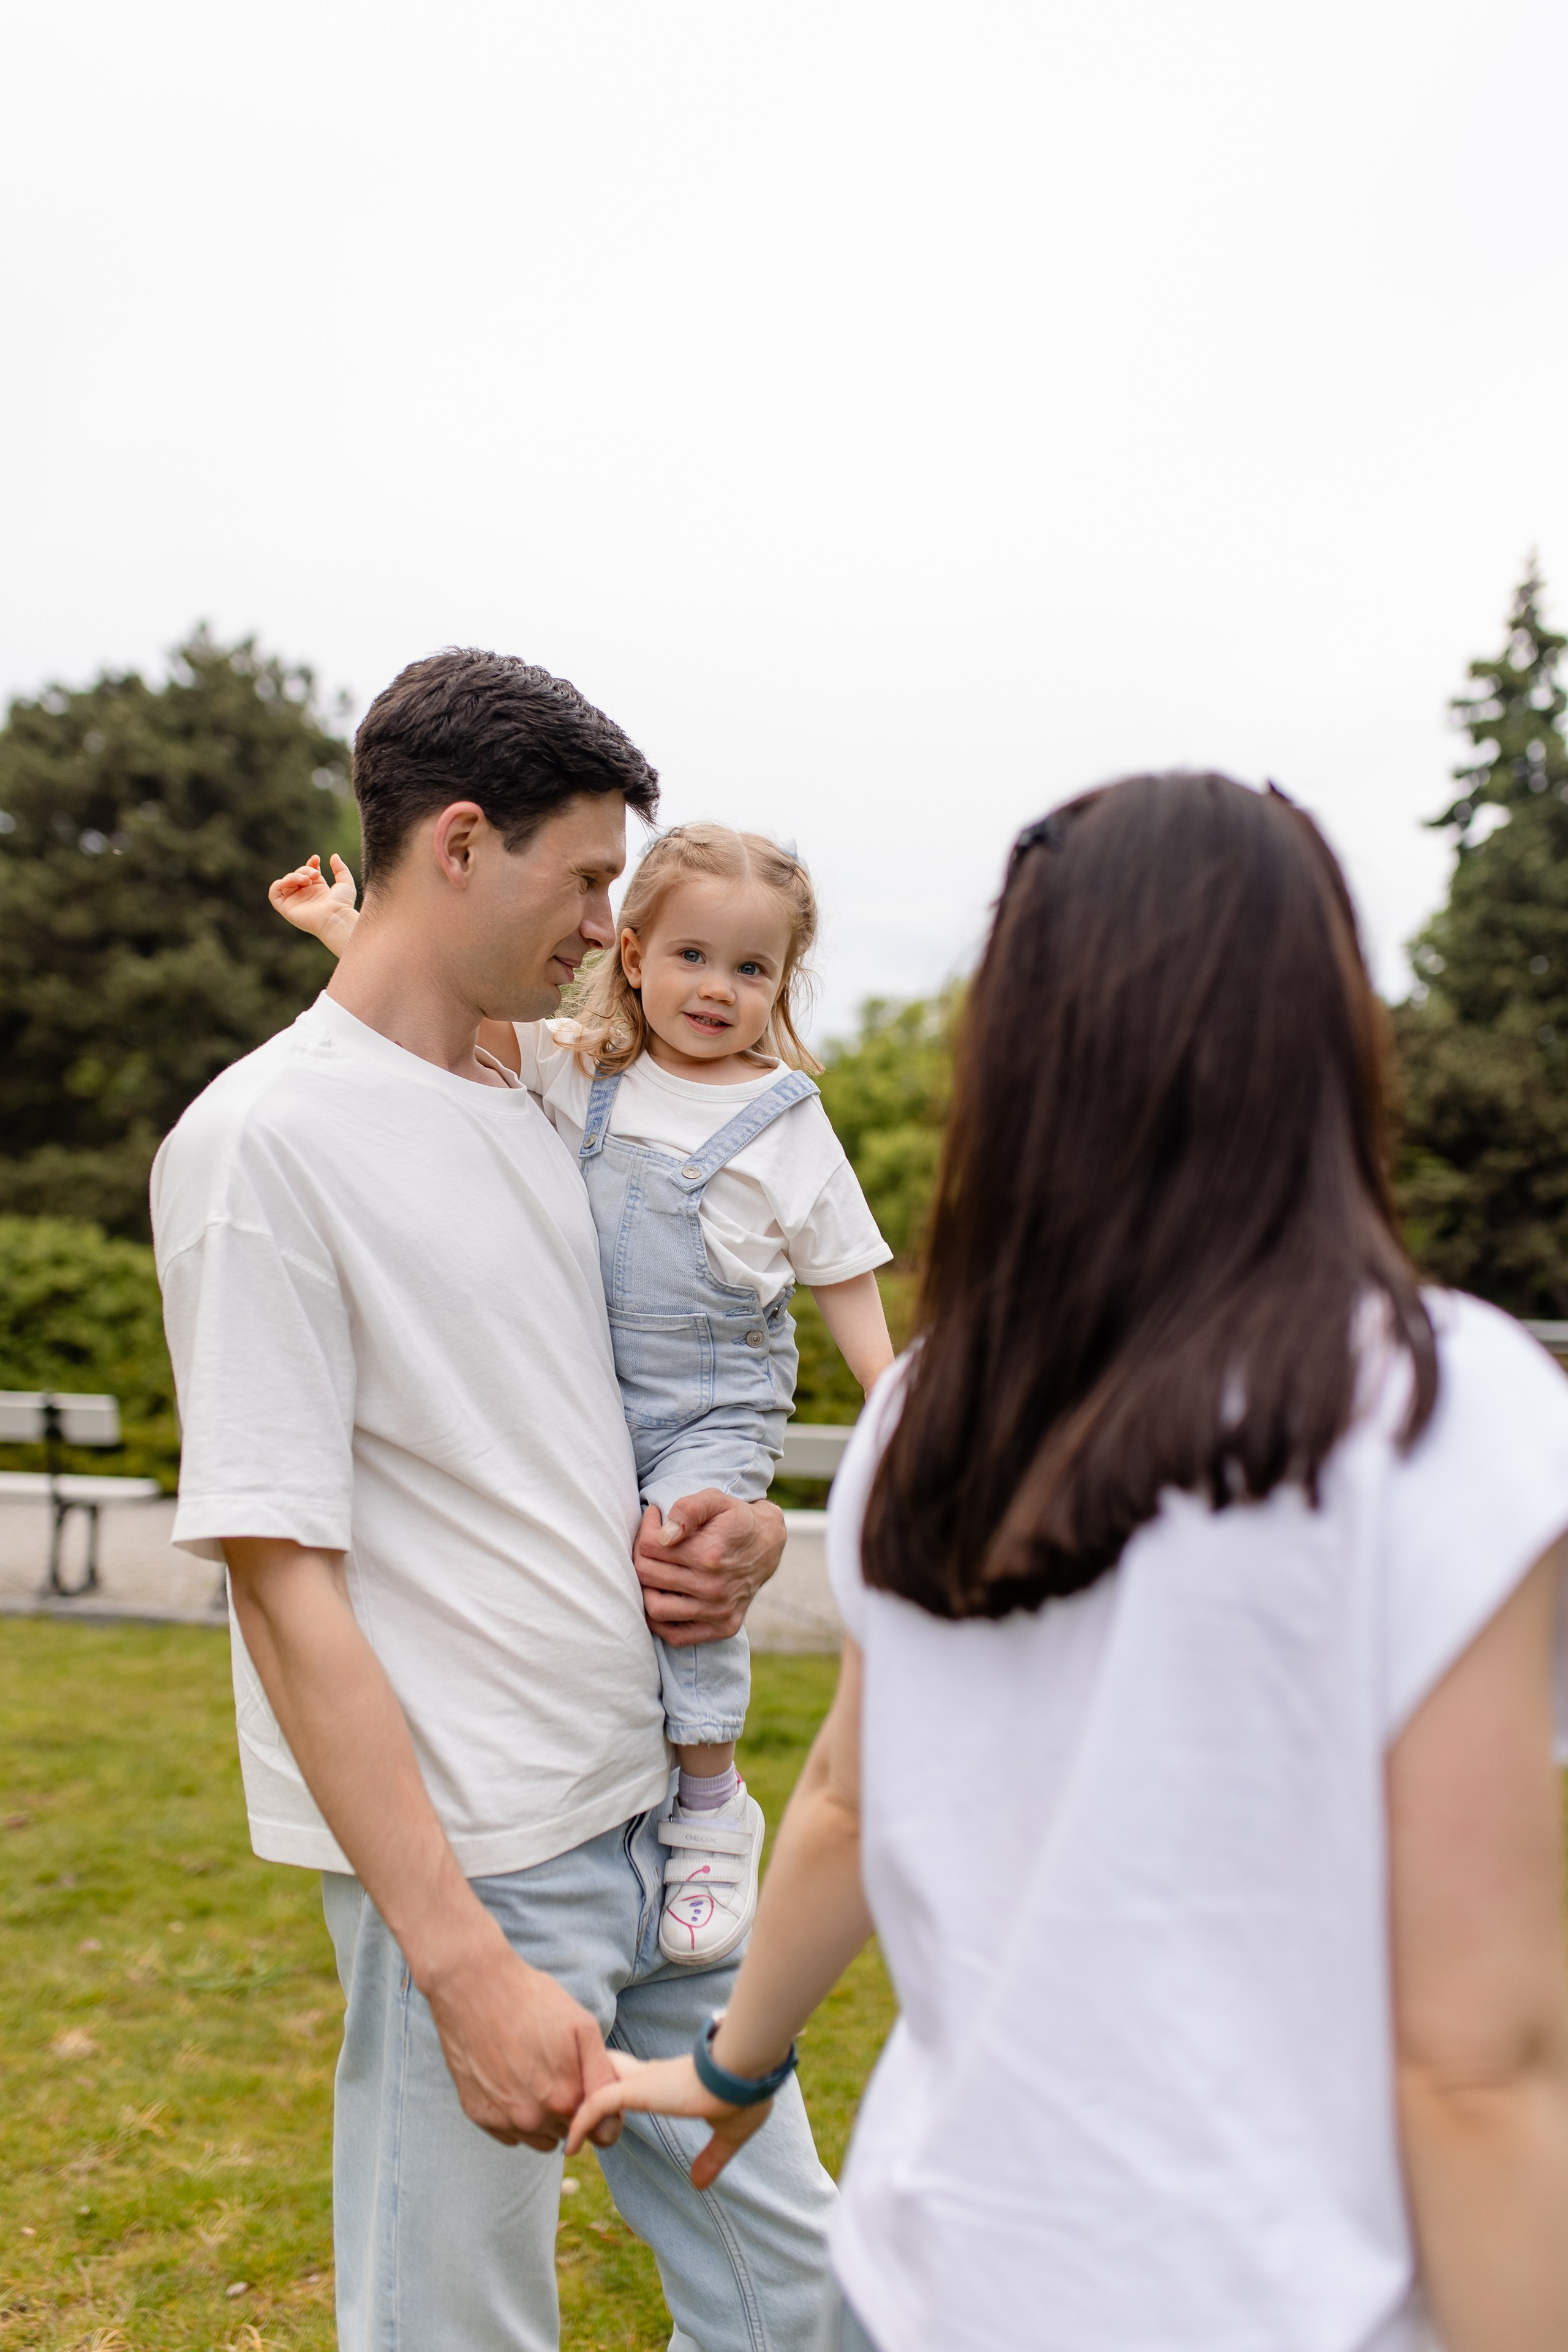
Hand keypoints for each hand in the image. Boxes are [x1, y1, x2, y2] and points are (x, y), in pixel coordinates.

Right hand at [269, 852, 358, 947]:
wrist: (335, 917)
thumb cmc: (342, 904)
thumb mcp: (345, 883)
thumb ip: (340, 869)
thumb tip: (334, 856)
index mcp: (318, 891)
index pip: (308, 873)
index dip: (310, 864)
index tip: (316, 859)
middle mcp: (305, 897)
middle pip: (297, 875)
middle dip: (305, 870)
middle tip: (315, 875)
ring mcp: (295, 902)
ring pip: (286, 882)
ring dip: (294, 876)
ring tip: (306, 879)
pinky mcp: (286, 908)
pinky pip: (274, 894)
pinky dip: (278, 885)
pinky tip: (289, 882)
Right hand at [421, 1928, 622, 2152]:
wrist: (475, 1987)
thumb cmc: (532, 2001)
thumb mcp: (583, 2027)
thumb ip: (603, 2076)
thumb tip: (611, 2114)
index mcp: (566, 2098)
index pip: (600, 2134)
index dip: (601, 2111)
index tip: (590, 2088)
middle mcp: (534, 2119)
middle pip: (568, 2134)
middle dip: (570, 2111)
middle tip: (557, 2070)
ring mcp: (504, 2120)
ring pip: (538, 2138)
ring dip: (542, 2118)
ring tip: (533, 2075)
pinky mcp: (478, 2115)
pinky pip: (509, 2133)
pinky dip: (514, 2114)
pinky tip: (510, 2080)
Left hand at [565, 2051, 773, 2187]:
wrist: (746, 2073)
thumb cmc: (744, 2095)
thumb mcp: (729, 2134)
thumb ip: (712, 2158)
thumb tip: (699, 2184)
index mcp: (671, 2081)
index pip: (633, 2080)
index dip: (616, 2094)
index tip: (605, 2120)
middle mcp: (652, 2076)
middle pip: (606, 2073)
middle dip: (586, 2091)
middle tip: (568, 2123)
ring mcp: (643, 2081)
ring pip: (594, 2084)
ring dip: (577, 2108)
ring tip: (562, 2136)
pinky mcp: (639, 2089)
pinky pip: (596, 2103)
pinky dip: (579, 2122)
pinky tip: (570, 2146)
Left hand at [634, 1493, 785, 1646]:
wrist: (767, 1544)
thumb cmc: (734, 1519)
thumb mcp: (715, 1500)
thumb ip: (688, 1509)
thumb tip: (665, 1535)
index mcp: (709, 1554)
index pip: (650, 1546)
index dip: (645, 1528)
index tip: (653, 1518)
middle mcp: (714, 1587)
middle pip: (647, 1575)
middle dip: (640, 1555)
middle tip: (649, 1543)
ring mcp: (719, 1611)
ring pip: (655, 1608)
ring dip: (645, 1588)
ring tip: (653, 1570)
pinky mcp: (722, 1628)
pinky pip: (675, 1635)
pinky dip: (660, 1620)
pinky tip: (663, 1596)